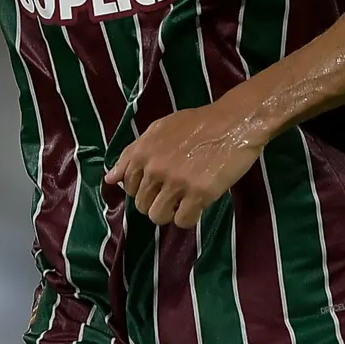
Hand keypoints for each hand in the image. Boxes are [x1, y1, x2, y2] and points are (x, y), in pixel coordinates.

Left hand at [106, 102, 265, 228]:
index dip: (142, 189)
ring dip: (170, 213)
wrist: (234, 122)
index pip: (128, 186)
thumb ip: (132, 154)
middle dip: (156, 202)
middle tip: (175, 193)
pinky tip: (197, 205)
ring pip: (157, 216)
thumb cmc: (198, 123)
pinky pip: (182, 221)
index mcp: (142, 152)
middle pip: (142, 205)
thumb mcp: (158, 130)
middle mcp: (154, 168)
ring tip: (184, 201)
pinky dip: (188, 218)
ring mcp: (176, 182)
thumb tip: (109, 180)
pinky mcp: (198, 194)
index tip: (158, 185)